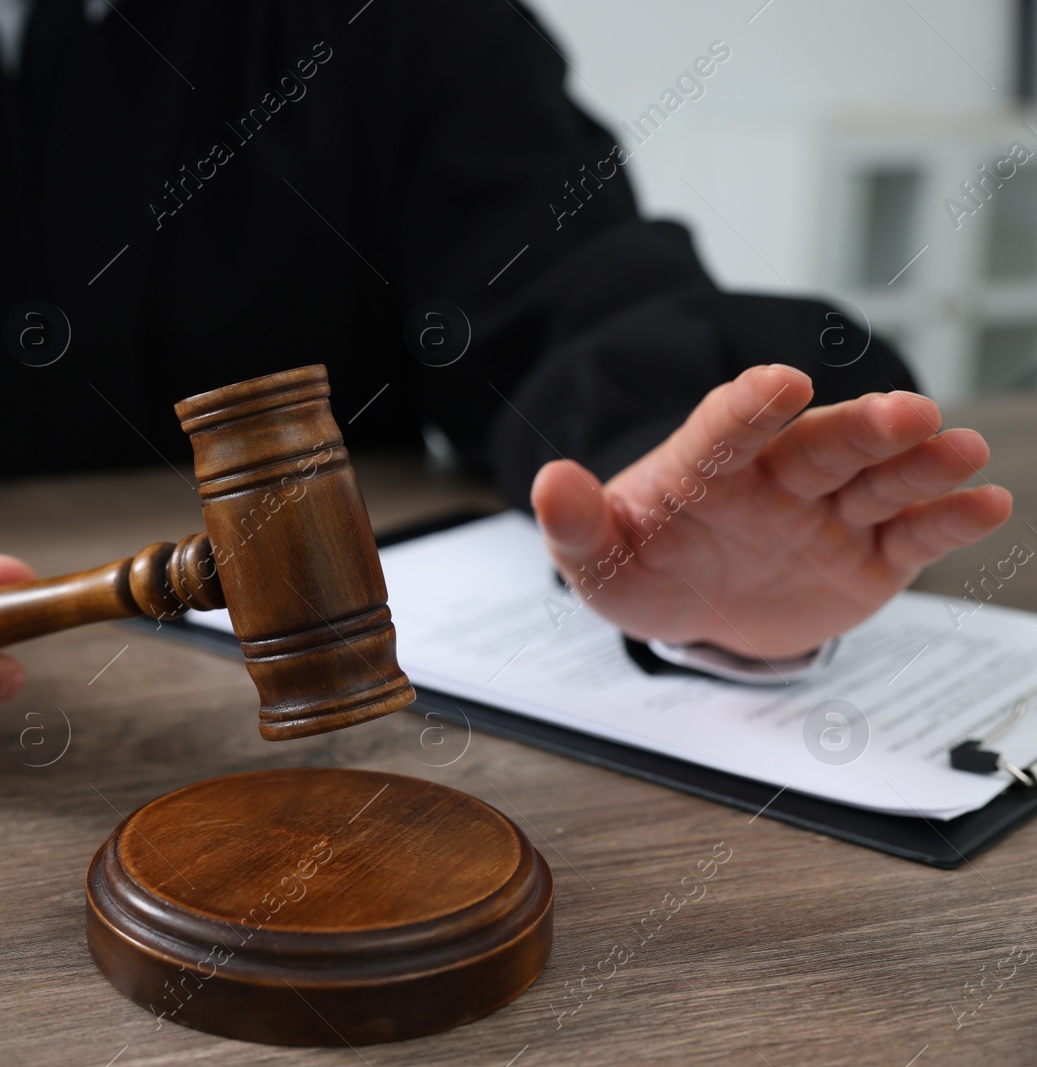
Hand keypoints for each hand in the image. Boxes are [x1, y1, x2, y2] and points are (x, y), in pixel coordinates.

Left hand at [531, 364, 1012, 659]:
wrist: (696, 608)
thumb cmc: (645, 568)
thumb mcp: (599, 562)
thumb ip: (576, 526)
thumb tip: (547, 482)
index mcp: (707, 469)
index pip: (727, 431)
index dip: (750, 409)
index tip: (779, 383)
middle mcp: (778, 479)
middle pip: (822, 447)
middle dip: (861, 428)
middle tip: (904, 411)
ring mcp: (829, 514)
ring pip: (879, 482)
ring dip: (919, 464)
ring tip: (960, 448)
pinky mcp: (870, 557)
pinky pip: (912, 537)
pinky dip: (947, 521)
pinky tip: (987, 502)